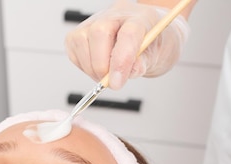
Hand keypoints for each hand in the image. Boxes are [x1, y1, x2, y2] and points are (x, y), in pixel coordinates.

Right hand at [65, 1, 189, 89]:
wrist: (145, 38)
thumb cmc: (152, 44)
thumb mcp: (156, 56)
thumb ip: (142, 64)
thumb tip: (125, 73)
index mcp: (140, 18)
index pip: (128, 34)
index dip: (121, 60)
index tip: (116, 82)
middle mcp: (115, 15)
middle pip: (99, 32)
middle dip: (101, 65)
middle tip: (111, 82)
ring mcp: (94, 22)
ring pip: (81, 41)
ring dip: (91, 68)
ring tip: (105, 76)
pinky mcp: (78, 34)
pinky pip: (73, 51)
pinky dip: (83, 66)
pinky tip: (96, 68)